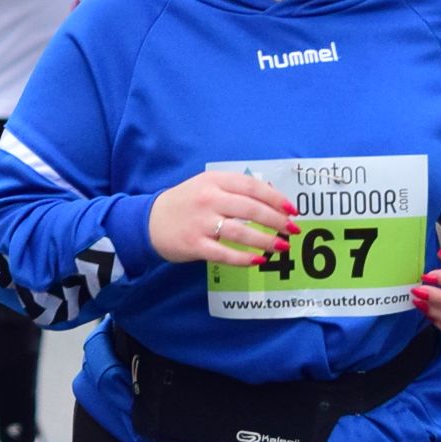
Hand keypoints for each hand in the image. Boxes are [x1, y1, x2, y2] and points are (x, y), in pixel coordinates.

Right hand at [148, 168, 296, 265]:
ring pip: (241, 232)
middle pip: (251, 209)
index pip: (252, 187)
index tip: (292, 210)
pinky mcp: (194, 244)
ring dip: (265, 240)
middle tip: (292, 230)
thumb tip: (272, 198)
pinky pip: (225, 253)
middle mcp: (208, 199)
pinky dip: (244, 258)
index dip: (275, 199)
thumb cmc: (185, 203)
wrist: (148, 221)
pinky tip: (259, 260)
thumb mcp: (207, 186)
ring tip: (281, 247)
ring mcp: (201, 223)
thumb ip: (235, 189)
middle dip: (276, 221)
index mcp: (214, 181)